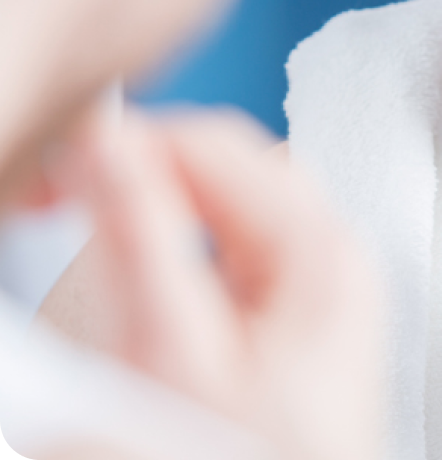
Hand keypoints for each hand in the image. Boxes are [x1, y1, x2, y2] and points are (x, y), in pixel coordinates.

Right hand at [60, 105, 381, 459]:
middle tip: (59, 205)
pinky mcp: (303, 322)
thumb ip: (141, 238)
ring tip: (102, 257)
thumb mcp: (176, 357)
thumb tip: (107, 141)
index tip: (51, 174)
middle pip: (228, 168)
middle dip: (141, 176)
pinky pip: (236, 256)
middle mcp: (334, 256)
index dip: (126, 145)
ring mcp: (323, 288)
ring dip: (160, 215)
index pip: (214, 145)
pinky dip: (183, 258)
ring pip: (228, 208)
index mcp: (319, 249)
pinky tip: (150, 294)